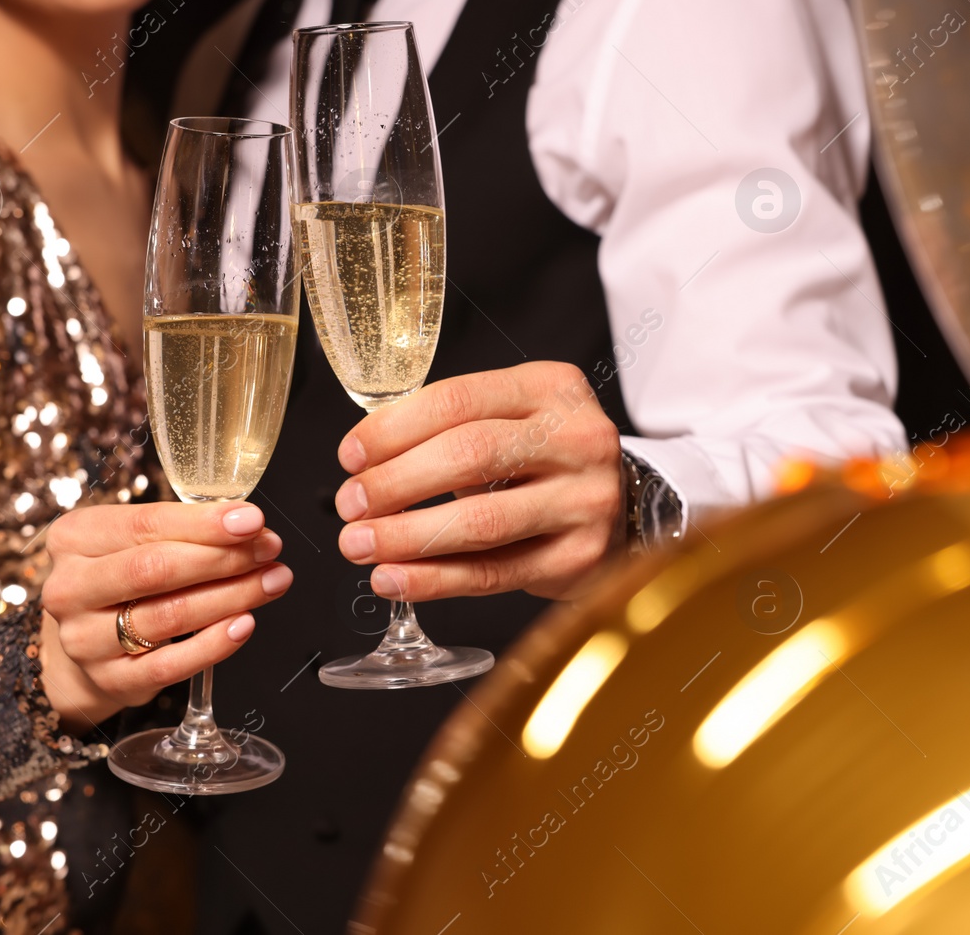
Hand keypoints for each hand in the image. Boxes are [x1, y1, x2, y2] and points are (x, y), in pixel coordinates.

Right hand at [37, 501, 292, 729]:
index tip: (252, 520)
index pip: (146, 524)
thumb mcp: (134, 539)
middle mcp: (71, 588)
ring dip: (231, 596)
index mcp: (76, 538)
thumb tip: (248, 526)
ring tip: (272, 581)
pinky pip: (170, 666)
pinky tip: (244, 624)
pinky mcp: (110, 679)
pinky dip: (214, 644)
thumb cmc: (122, 576)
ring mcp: (85, 639)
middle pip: (156, 569)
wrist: (87, 637)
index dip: (205, 523)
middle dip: (224, 558)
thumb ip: (183, 529)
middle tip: (270, 550)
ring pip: (169, 616)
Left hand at [333, 361, 624, 601]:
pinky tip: (394, 579)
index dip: (393, 430)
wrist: (620, 507)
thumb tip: (365, 464)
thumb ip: (450, 428)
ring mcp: (585, 500)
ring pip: (480, 522)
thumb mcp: (512, 418)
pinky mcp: (579, 557)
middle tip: (349, 505)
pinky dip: (435, 580)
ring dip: (406, 537)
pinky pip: (494, 573)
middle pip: (468, 455)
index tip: (350, 456)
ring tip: (359, 545)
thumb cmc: (544, 460)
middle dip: (395, 483)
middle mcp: (579, 438)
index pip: (457, 401)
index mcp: (552, 388)